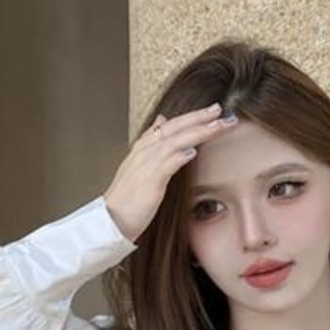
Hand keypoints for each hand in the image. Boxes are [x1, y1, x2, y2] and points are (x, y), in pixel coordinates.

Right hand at [104, 105, 227, 240]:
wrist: (110, 220)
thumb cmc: (127, 199)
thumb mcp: (139, 165)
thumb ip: (152, 144)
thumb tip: (162, 121)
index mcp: (144, 147)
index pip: (171, 125)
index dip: (191, 117)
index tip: (211, 111)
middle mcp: (145, 151)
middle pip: (175, 128)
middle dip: (199, 117)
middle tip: (219, 109)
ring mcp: (146, 165)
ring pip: (175, 141)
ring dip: (198, 131)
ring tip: (218, 124)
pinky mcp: (149, 182)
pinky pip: (166, 164)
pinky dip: (179, 156)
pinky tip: (193, 151)